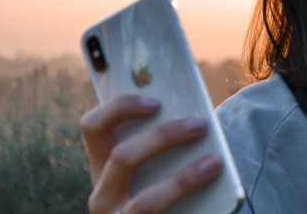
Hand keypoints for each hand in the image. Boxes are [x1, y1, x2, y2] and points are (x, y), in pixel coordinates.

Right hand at [80, 95, 221, 213]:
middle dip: (164, 137)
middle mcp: (102, 194)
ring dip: (184, 180)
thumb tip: (192, 121)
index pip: (94, 127)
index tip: (156, 103)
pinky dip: (188, 203)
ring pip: (144, 202)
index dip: (121, 108)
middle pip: (122, 157)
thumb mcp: (149, 172)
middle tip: (199, 126)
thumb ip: (159, 149)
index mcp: (102, 167)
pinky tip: (212, 198)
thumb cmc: (162, 195)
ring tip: (213, 163)